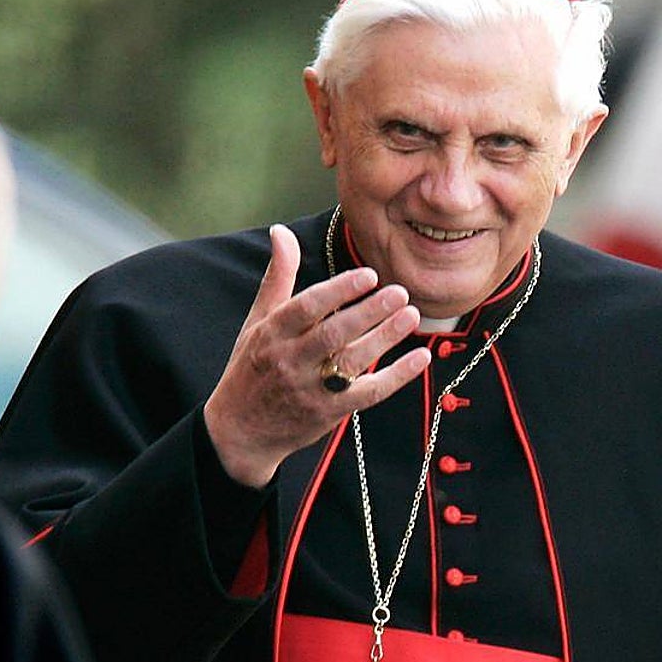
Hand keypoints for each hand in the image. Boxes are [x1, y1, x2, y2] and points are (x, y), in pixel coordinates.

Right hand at [203, 223, 431, 487]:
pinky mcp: (329, 413)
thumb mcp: (258, 321)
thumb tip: (280, 231)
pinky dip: (397, 376)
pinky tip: (421, 356)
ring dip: (385, 338)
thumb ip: (277, 277)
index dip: (338, 290)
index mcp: (271, 334)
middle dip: (368, 312)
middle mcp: (289, 361)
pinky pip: (368, 393)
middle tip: (400, 292)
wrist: (241, 430)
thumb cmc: (252, 366)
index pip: (306, 308)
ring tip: (411, 315)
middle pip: (332, 334)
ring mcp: (309, 389)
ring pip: (352, 361)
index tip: (369, 275)